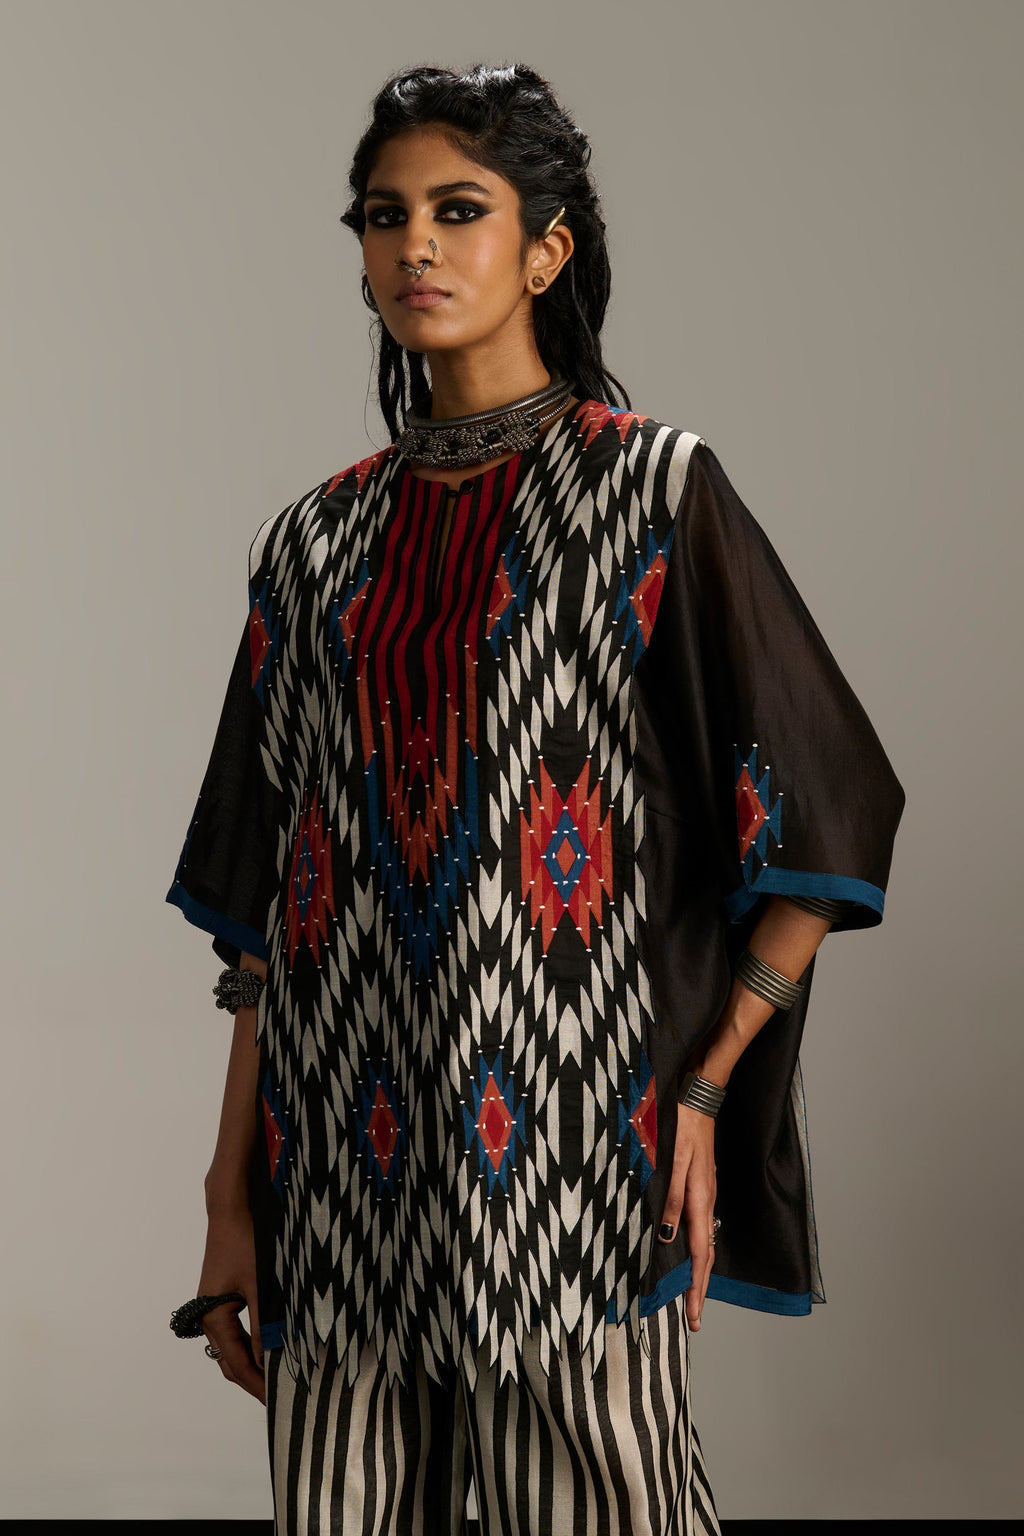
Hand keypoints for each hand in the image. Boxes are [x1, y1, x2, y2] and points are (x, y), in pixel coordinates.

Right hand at [197, 1200, 265, 1404]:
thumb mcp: (258, 1286)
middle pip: (230, 1361)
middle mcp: (208, 1316)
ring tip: (276, 1378)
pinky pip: (234, 1330)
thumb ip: (263, 1325)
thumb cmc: (244, 1242)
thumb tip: (269, 1361)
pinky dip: (250, 1344)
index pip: (236, 1364)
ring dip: (251, 1364)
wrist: (232, 1208)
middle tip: (278, 1397)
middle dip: (253, 1381)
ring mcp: (213, 1307)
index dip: (257, 1385)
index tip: (276, 1402)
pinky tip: (268, 1348)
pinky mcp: (222, 1296)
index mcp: (212, 1317)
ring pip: (232, 1347)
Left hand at [658, 1101, 717, 1332]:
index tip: (692, 1317)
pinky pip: (701, 1227)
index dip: (695, 1287)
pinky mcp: (702, 1187)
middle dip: (699, 1288)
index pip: (700, 1255)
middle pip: (706, 1255)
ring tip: (691, 1295)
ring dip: (699, 1271)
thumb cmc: (684, 1127)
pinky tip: (689, 1252)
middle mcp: (706, 1202)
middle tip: (692, 1318)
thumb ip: (670, 1198)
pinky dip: (697, 1249)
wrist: (699, 1100)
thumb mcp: (673, 1161)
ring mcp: (706, 1195)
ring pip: (705, 1242)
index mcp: (700, 1199)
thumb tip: (667, 1236)